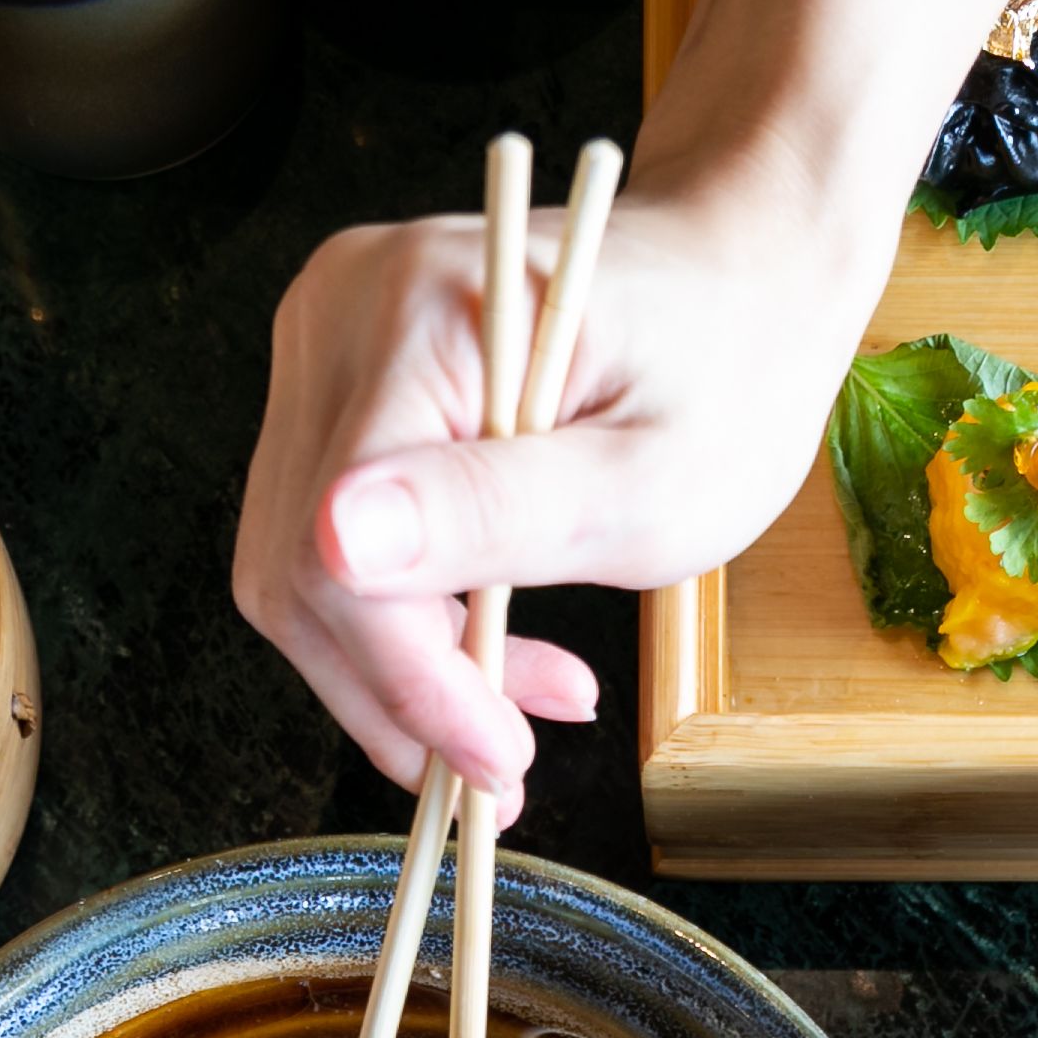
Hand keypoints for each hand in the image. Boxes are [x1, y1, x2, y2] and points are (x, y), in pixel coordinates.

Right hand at [233, 183, 869, 811]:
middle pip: (295, 565)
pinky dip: (403, 621)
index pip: (339, 544)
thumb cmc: (728, 371)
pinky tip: (493, 647)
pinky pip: (326, 537)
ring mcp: (327, 343)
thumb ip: (499, 510)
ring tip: (520, 708)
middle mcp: (340, 311)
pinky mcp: (337, 382)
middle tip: (506, 763)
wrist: (742, 275)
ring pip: (297, 566)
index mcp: (418, 315)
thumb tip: (338, 544)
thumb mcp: (652, 476)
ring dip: (400, 670)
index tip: (501, 760)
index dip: (408, 679)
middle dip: (397, 693)